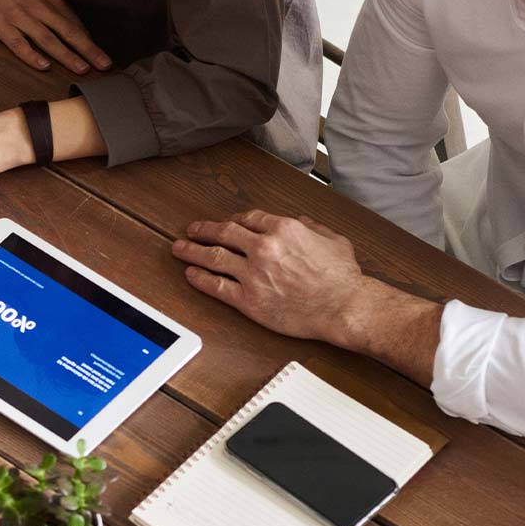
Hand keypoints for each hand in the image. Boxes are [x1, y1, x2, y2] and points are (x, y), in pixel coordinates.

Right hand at [0, 0, 110, 74]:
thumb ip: (53, 11)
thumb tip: (72, 31)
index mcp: (48, 1)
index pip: (75, 25)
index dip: (91, 43)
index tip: (106, 58)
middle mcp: (38, 8)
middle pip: (68, 32)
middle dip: (88, 50)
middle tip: (105, 65)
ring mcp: (19, 17)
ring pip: (47, 39)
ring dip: (66, 55)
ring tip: (82, 69)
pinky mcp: (0, 24)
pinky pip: (18, 42)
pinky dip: (31, 55)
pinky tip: (44, 66)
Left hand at [171, 210, 367, 343]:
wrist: (344, 307)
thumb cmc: (343, 278)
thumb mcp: (333, 239)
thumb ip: (313, 227)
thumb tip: (301, 222)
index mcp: (283, 229)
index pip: (248, 218)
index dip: (234, 220)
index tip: (227, 224)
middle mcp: (264, 247)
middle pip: (225, 233)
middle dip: (205, 230)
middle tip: (192, 230)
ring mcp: (254, 274)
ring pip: (214, 257)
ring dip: (193, 251)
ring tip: (180, 248)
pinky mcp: (249, 300)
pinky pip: (217, 287)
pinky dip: (201, 279)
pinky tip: (191, 274)